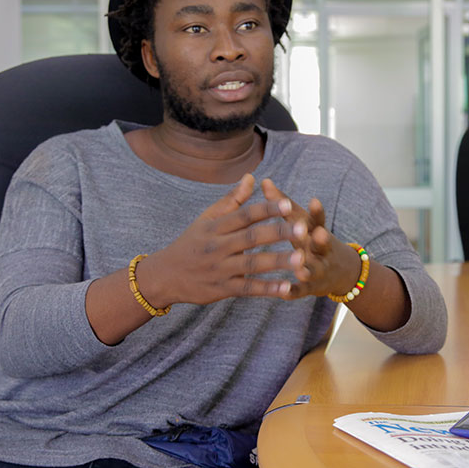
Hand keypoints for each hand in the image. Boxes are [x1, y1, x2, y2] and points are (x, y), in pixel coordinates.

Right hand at [138, 174, 302, 306]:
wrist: (165, 276)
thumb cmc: (191, 243)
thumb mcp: (206, 219)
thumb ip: (232, 200)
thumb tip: (252, 177)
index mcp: (215, 227)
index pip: (244, 215)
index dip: (265, 209)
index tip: (288, 203)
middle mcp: (218, 247)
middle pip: (251, 238)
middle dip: (278, 233)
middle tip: (303, 229)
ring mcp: (221, 269)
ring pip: (253, 265)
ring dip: (278, 262)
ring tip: (302, 258)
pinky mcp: (223, 290)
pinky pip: (248, 289)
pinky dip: (267, 289)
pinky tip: (287, 288)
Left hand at [260, 178, 360, 299]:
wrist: (341, 271)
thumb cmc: (311, 237)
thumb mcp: (301, 221)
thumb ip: (282, 203)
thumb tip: (263, 180)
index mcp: (316, 230)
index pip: (318, 219)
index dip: (317, 212)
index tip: (315, 201)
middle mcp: (321, 249)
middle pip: (321, 244)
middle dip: (321, 240)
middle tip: (319, 234)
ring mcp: (319, 268)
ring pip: (314, 268)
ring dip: (308, 268)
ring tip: (302, 269)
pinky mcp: (312, 287)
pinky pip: (302, 290)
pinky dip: (294, 291)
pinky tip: (284, 293)